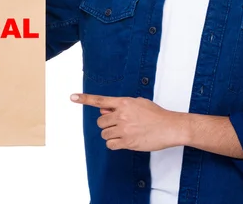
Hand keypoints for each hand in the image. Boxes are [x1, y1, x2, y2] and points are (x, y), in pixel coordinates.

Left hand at [70, 93, 184, 151]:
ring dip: (111, 134)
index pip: (100, 100)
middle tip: (118, 124)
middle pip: (100, 122)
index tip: (72, 97)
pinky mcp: (128, 142)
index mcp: (124, 102)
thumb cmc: (156, 114)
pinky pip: (111, 144)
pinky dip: (114, 144)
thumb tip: (104, 108)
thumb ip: (120, 105)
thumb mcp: (138, 103)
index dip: (84, 99)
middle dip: (107, 124)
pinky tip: (124, 140)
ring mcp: (124, 129)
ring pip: (104, 134)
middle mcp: (122, 115)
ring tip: (124, 133)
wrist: (169, 127)